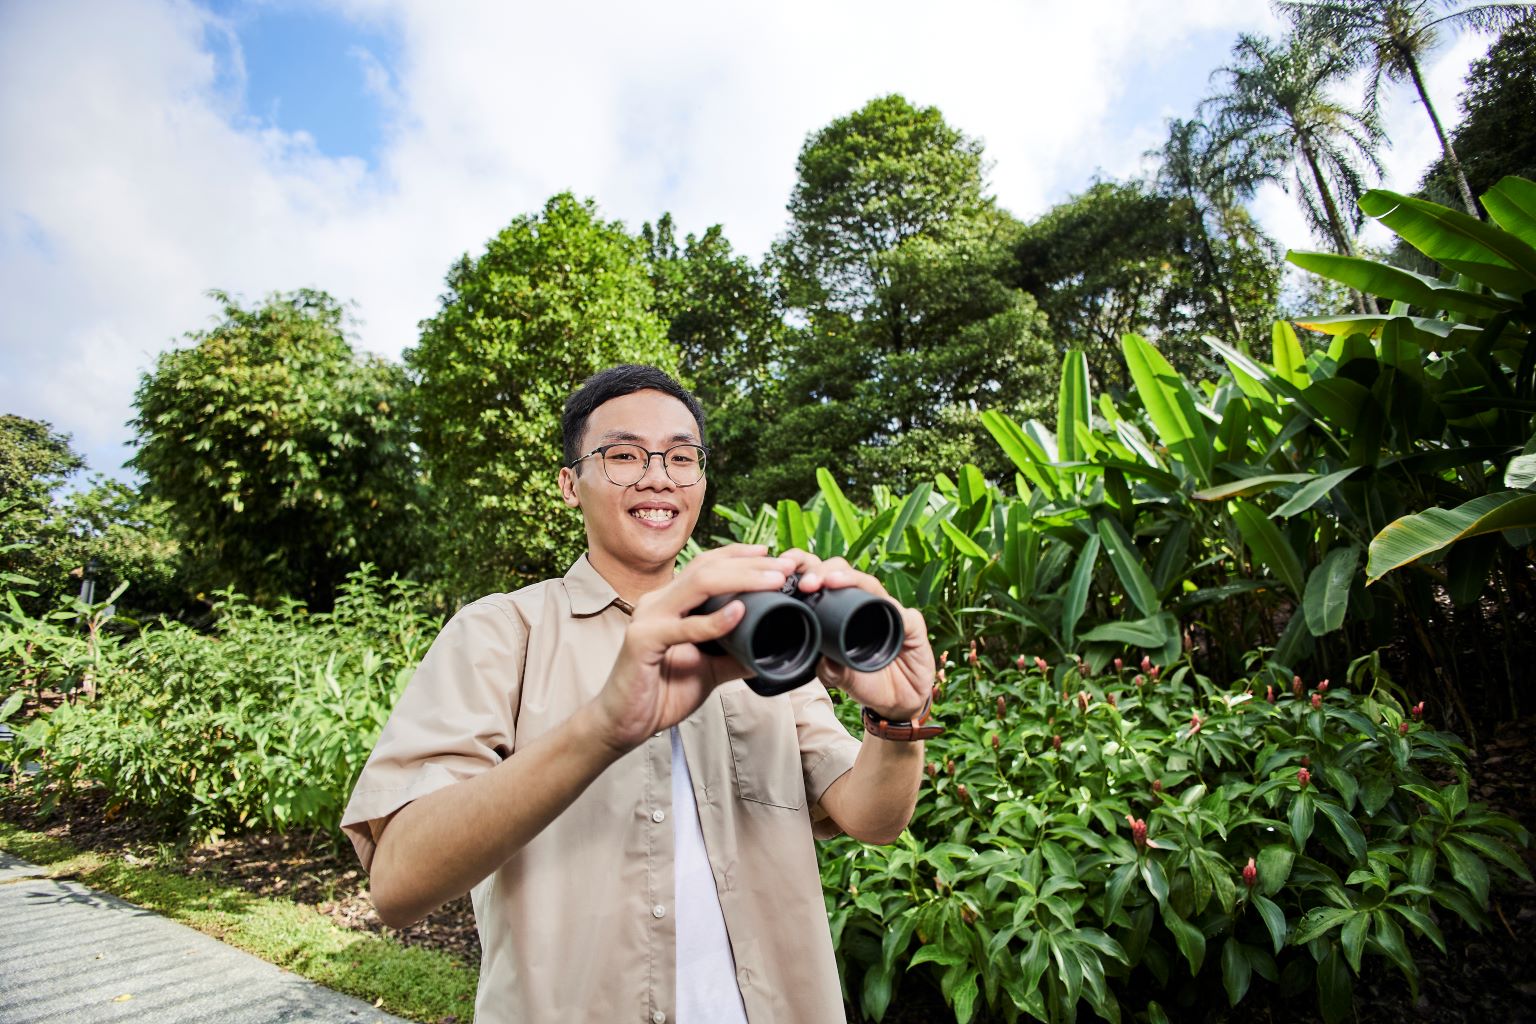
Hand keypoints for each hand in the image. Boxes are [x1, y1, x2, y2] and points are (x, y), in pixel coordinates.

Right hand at [590, 544, 795, 751]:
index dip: (742, 557)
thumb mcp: (709, 671)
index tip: (776, 556)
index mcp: (671, 602)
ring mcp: (649, 617)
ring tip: (772, 580)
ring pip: (698, 585)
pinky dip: (713, 620)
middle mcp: (658, 601)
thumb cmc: (662, 693)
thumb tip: (770, 650)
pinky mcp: (642, 640)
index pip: (708, 565)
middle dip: (750, 564)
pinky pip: (683, 626)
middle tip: (785, 565)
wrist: (624, 722)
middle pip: (707, 568)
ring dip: (740, 580)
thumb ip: (735, 656)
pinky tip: (739, 613)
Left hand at [781, 549, 935, 720]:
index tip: (783, 569)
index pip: (821, 579)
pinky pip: (901, 613)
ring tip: (828, 581)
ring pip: (869, 583)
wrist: (897, 702)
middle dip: (820, 569)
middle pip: (841, 571)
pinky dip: (887, 606)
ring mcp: (888, 609)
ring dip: (848, 578)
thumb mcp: (839, 677)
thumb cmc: (866, 681)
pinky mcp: (912, 624)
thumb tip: (819, 657)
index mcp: (840, 609)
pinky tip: (877, 605)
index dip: (803, 568)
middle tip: (805, 582)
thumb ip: (828, 668)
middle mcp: (864, 602)